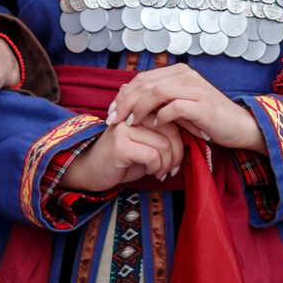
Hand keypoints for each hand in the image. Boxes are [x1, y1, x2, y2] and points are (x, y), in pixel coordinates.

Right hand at [60, 119, 183, 192]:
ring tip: (162, 172)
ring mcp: (124, 128)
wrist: (90, 170)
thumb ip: (163, 135)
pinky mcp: (120, 145)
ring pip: (163, 144)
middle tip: (174, 168)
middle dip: (177, 153)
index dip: (181, 138)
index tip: (181, 156)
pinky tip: (152, 173)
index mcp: (139, 109)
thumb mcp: (145, 143)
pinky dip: (156, 168)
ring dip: (167, 164)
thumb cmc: (122, 159)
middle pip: (170, 129)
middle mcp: (131, 114)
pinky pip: (152, 156)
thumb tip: (191, 131)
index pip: (170, 117)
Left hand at [107, 63, 265, 152]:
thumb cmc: (206, 119)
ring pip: (157, 92)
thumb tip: (127, 98)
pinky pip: (175, 106)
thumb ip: (158, 100)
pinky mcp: (202, 104)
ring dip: (139, 108)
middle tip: (112, 119)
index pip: (142, 78)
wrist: (239, 126)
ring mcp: (195, 88)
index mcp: (178, 72)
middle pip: (145, 83)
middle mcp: (185, 75)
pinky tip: (155, 125)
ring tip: (130, 123)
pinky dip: (162, 116)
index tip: (111, 112)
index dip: (123, 94)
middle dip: (125, 102)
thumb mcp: (179, 106)